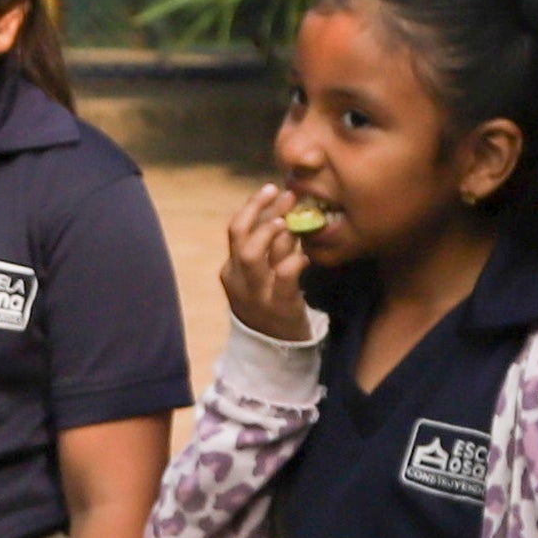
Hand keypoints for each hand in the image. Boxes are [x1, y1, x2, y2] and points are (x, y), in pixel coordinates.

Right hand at [218, 181, 314, 342]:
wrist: (275, 350)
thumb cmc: (271, 303)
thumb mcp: (261, 277)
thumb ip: (267, 249)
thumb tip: (283, 210)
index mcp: (231, 269)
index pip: (236, 229)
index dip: (253, 205)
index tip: (272, 188)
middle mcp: (239, 280)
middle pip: (239, 236)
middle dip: (261, 210)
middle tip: (287, 196)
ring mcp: (256, 294)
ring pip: (253, 255)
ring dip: (272, 233)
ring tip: (290, 222)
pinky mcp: (278, 306)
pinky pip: (284, 276)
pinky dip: (295, 260)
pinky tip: (305, 255)